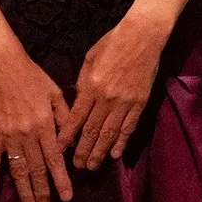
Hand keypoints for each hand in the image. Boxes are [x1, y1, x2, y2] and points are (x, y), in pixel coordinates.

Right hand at [0, 46, 74, 201]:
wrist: (3, 65)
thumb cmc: (33, 77)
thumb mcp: (56, 93)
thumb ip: (65, 117)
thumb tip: (72, 140)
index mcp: (45, 125)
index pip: (55, 160)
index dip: (61, 180)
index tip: (67, 197)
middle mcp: (27, 134)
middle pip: (37, 169)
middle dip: (43, 191)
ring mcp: (8, 136)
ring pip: (18, 169)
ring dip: (23, 190)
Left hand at [65, 10, 163, 169]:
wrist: (142, 35)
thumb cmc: (113, 42)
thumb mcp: (90, 58)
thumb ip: (83, 82)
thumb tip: (78, 103)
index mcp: (91, 86)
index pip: (76, 118)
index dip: (67, 137)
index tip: (59, 151)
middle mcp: (107, 98)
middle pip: (92, 130)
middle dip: (83, 150)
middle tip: (77, 166)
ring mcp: (125, 101)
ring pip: (110, 133)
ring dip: (100, 152)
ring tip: (92, 166)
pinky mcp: (140, 102)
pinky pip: (129, 126)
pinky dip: (122, 142)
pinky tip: (116, 154)